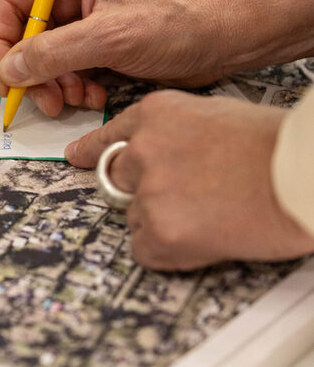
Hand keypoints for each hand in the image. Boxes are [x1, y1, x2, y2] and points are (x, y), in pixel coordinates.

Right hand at [0, 0, 313, 116]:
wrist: (227, 38)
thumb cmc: (181, 20)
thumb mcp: (112, 36)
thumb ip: (54, 52)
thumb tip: (10, 69)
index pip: (9, 3)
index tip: (5, 79)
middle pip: (20, 34)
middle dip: (31, 72)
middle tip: (44, 100)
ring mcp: (79, 15)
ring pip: (39, 57)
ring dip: (53, 84)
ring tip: (76, 99)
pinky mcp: (91, 40)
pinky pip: (61, 69)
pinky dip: (70, 88)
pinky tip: (93, 95)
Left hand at [65, 90, 313, 269]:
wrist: (301, 175)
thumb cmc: (276, 148)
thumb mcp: (217, 117)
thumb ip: (177, 134)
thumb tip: (164, 154)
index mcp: (156, 114)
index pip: (109, 135)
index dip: (91, 150)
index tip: (75, 157)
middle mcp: (142, 149)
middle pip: (114, 178)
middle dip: (140, 191)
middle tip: (179, 198)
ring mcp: (148, 191)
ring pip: (133, 216)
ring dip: (163, 222)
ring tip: (212, 214)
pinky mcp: (159, 231)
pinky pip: (145, 250)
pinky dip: (171, 252)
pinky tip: (207, 237)